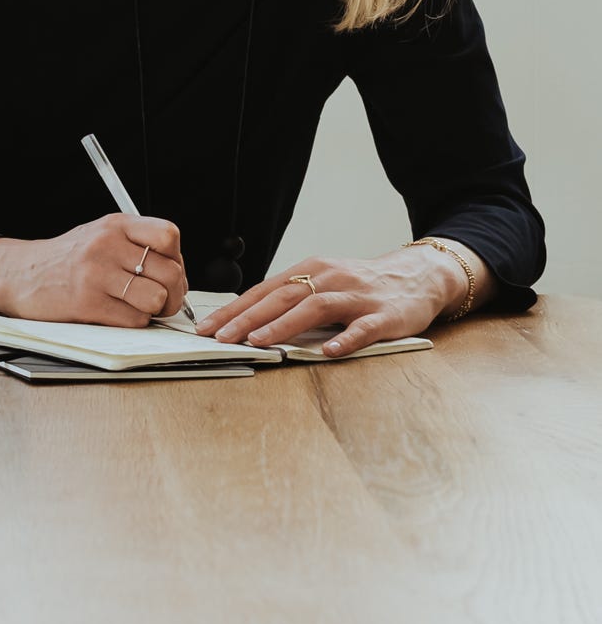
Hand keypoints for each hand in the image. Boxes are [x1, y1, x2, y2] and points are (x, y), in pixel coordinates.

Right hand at [0, 214, 186, 326]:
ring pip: (156, 299)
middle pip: (170, 272)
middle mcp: (107, 244)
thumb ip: (136, 245)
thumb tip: (177, 274)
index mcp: (115, 225)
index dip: (176, 258)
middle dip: (173, 293)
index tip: (167, 270)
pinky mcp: (87, 303)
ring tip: (138, 307)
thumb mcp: (100, 236)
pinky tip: (117, 313)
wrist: (20, 273)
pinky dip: (132, 322)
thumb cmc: (66, 259)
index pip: (168, 235)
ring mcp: (96, 274)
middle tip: (161, 299)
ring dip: (154, 310)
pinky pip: (134, 320)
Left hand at [194, 248, 461, 357]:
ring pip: (315, 308)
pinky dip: (344, 339)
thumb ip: (292, 299)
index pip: (263, 291)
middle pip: (281, 297)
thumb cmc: (360, 285)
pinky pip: (362, 328)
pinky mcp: (383, 315)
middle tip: (222, 337)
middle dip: (248, 318)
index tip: (207, 327)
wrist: (416, 277)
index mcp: (309, 271)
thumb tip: (248, 320)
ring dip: (284, 325)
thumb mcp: (322, 284)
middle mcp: (329, 279)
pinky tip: (327, 352)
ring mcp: (356, 296)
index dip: (234, 309)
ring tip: (259, 341)